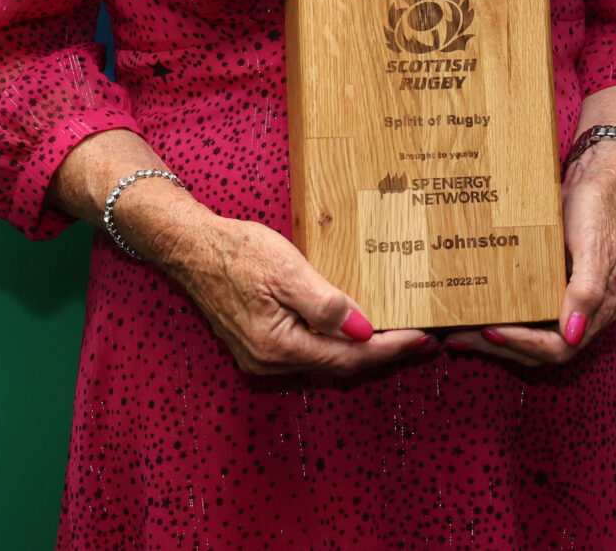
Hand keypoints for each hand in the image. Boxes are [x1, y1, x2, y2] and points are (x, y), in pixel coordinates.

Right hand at [153, 203, 431, 379]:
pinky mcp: (260, 346)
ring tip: (399, 336)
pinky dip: (338, 346)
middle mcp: (270, 362)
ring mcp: (263, 358)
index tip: (422, 338)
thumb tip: (363, 330)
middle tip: (423, 340)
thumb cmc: (238, 253)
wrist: (192, 248)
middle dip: (382, 355)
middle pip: (339, 367)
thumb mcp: (288, 272)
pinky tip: (356, 331)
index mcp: (278, 347)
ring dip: (362, 352)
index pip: (348, 358)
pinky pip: (310, 353)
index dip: (388, 349)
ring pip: (325, 363)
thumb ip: (325, 306)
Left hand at [448, 138, 615, 368]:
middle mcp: (582, 311)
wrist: (599, 175)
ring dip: (496, 338)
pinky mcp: (551, 285)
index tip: (490, 330)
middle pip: (539, 349)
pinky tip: (476, 310)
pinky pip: (525, 312)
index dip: (524, 344)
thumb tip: (573, 334)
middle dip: (500, 345)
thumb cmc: (599, 208)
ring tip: (459, 332)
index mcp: (598, 308)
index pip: (559, 347)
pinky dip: (501, 317)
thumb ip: (588, 291)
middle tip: (461, 336)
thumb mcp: (594, 247)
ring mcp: (565, 299)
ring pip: (529, 334)